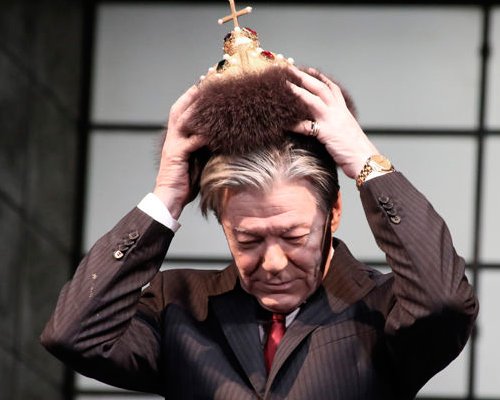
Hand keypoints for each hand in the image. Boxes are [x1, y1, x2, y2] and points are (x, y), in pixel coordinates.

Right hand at [154, 85, 206, 218]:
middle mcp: (173, 137)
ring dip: (197, 107)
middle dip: (194, 94)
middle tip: (207, 81)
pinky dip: (202, 134)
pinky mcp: (176, 155)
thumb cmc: (185, 182)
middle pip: (181, 108)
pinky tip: (214, 130)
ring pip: (184, 120)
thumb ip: (206, 147)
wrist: (170, 199)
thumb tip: (224, 138)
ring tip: (212, 97)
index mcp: (177, 138)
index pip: (183, 111)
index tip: (206, 83)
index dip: (193, 97)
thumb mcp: (198, 160)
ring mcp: (173, 145)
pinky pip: (190, 141)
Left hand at [287, 67, 377, 178]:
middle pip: (320, 88)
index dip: (321, 78)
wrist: (365, 159)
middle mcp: (338, 112)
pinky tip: (284, 123)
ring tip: (286, 85)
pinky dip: (295, 125)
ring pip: (313, 100)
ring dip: (299, 91)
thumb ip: (337, 125)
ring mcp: (332, 121)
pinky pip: (306, 127)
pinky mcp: (326, 133)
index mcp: (343, 111)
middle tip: (291, 69)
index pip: (332, 89)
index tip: (310, 70)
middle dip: (305, 77)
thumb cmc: (356, 150)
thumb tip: (326, 126)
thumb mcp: (346, 132)